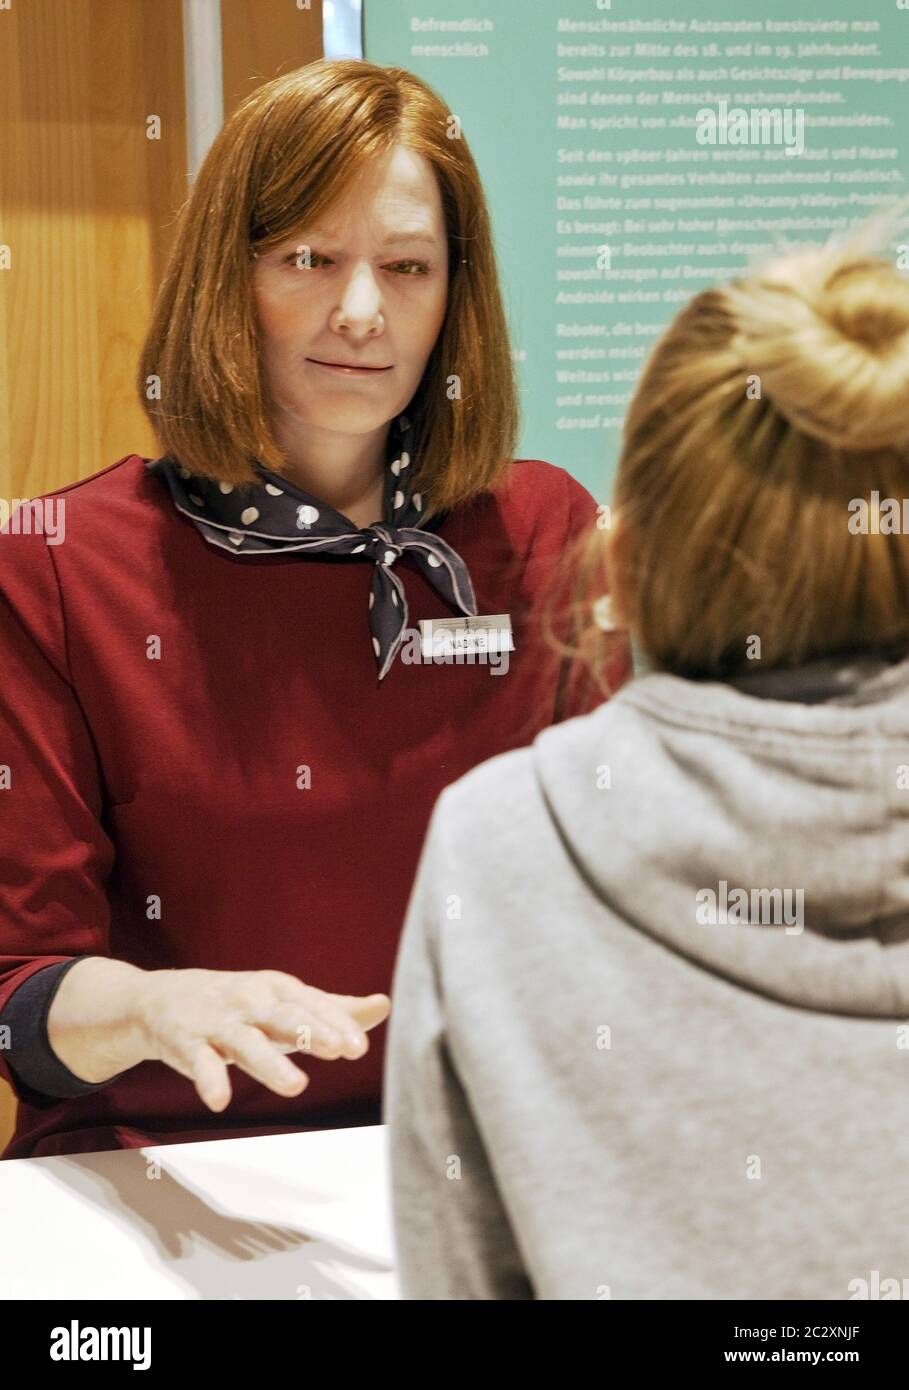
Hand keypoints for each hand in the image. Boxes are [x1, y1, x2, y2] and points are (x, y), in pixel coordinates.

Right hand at [133, 967, 389, 1111]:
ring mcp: (218, 1022)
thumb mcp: (285, 1002)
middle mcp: (251, 1002)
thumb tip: (384, 1005)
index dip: (337, 1023)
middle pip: (283, 1016)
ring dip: (270, 1063)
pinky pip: (199, 1061)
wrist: (162, 1000)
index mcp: (279, 990)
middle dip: (311, 1030)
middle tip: (338, 1049)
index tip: (359, 1046)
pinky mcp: (187, 1043)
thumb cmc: (239, 1005)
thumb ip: (334, 1008)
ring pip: (246, 1042)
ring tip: (296, 1087)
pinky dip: (209, 1079)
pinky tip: (220, 1100)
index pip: (313, 1004)